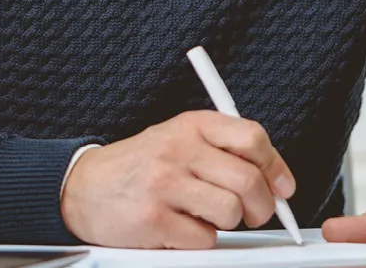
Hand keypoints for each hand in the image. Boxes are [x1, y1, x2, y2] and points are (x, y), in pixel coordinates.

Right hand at [60, 110, 297, 248]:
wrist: (83, 187)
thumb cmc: (138, 166)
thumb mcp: (177, 139)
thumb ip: (221, 150)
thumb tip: (275, 179)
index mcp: (190, 125)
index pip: (252, 137)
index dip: (276, 167)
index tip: (283, 188)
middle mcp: (177, 149)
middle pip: (248, 180)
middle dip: (261, 206)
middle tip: (253, 214)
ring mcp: (164, 183)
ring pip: (230, 211)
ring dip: (225, 223)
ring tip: (204, 216)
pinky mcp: (153, 218)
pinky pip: (203, 239)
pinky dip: (198, 241)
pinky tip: (179, 228)